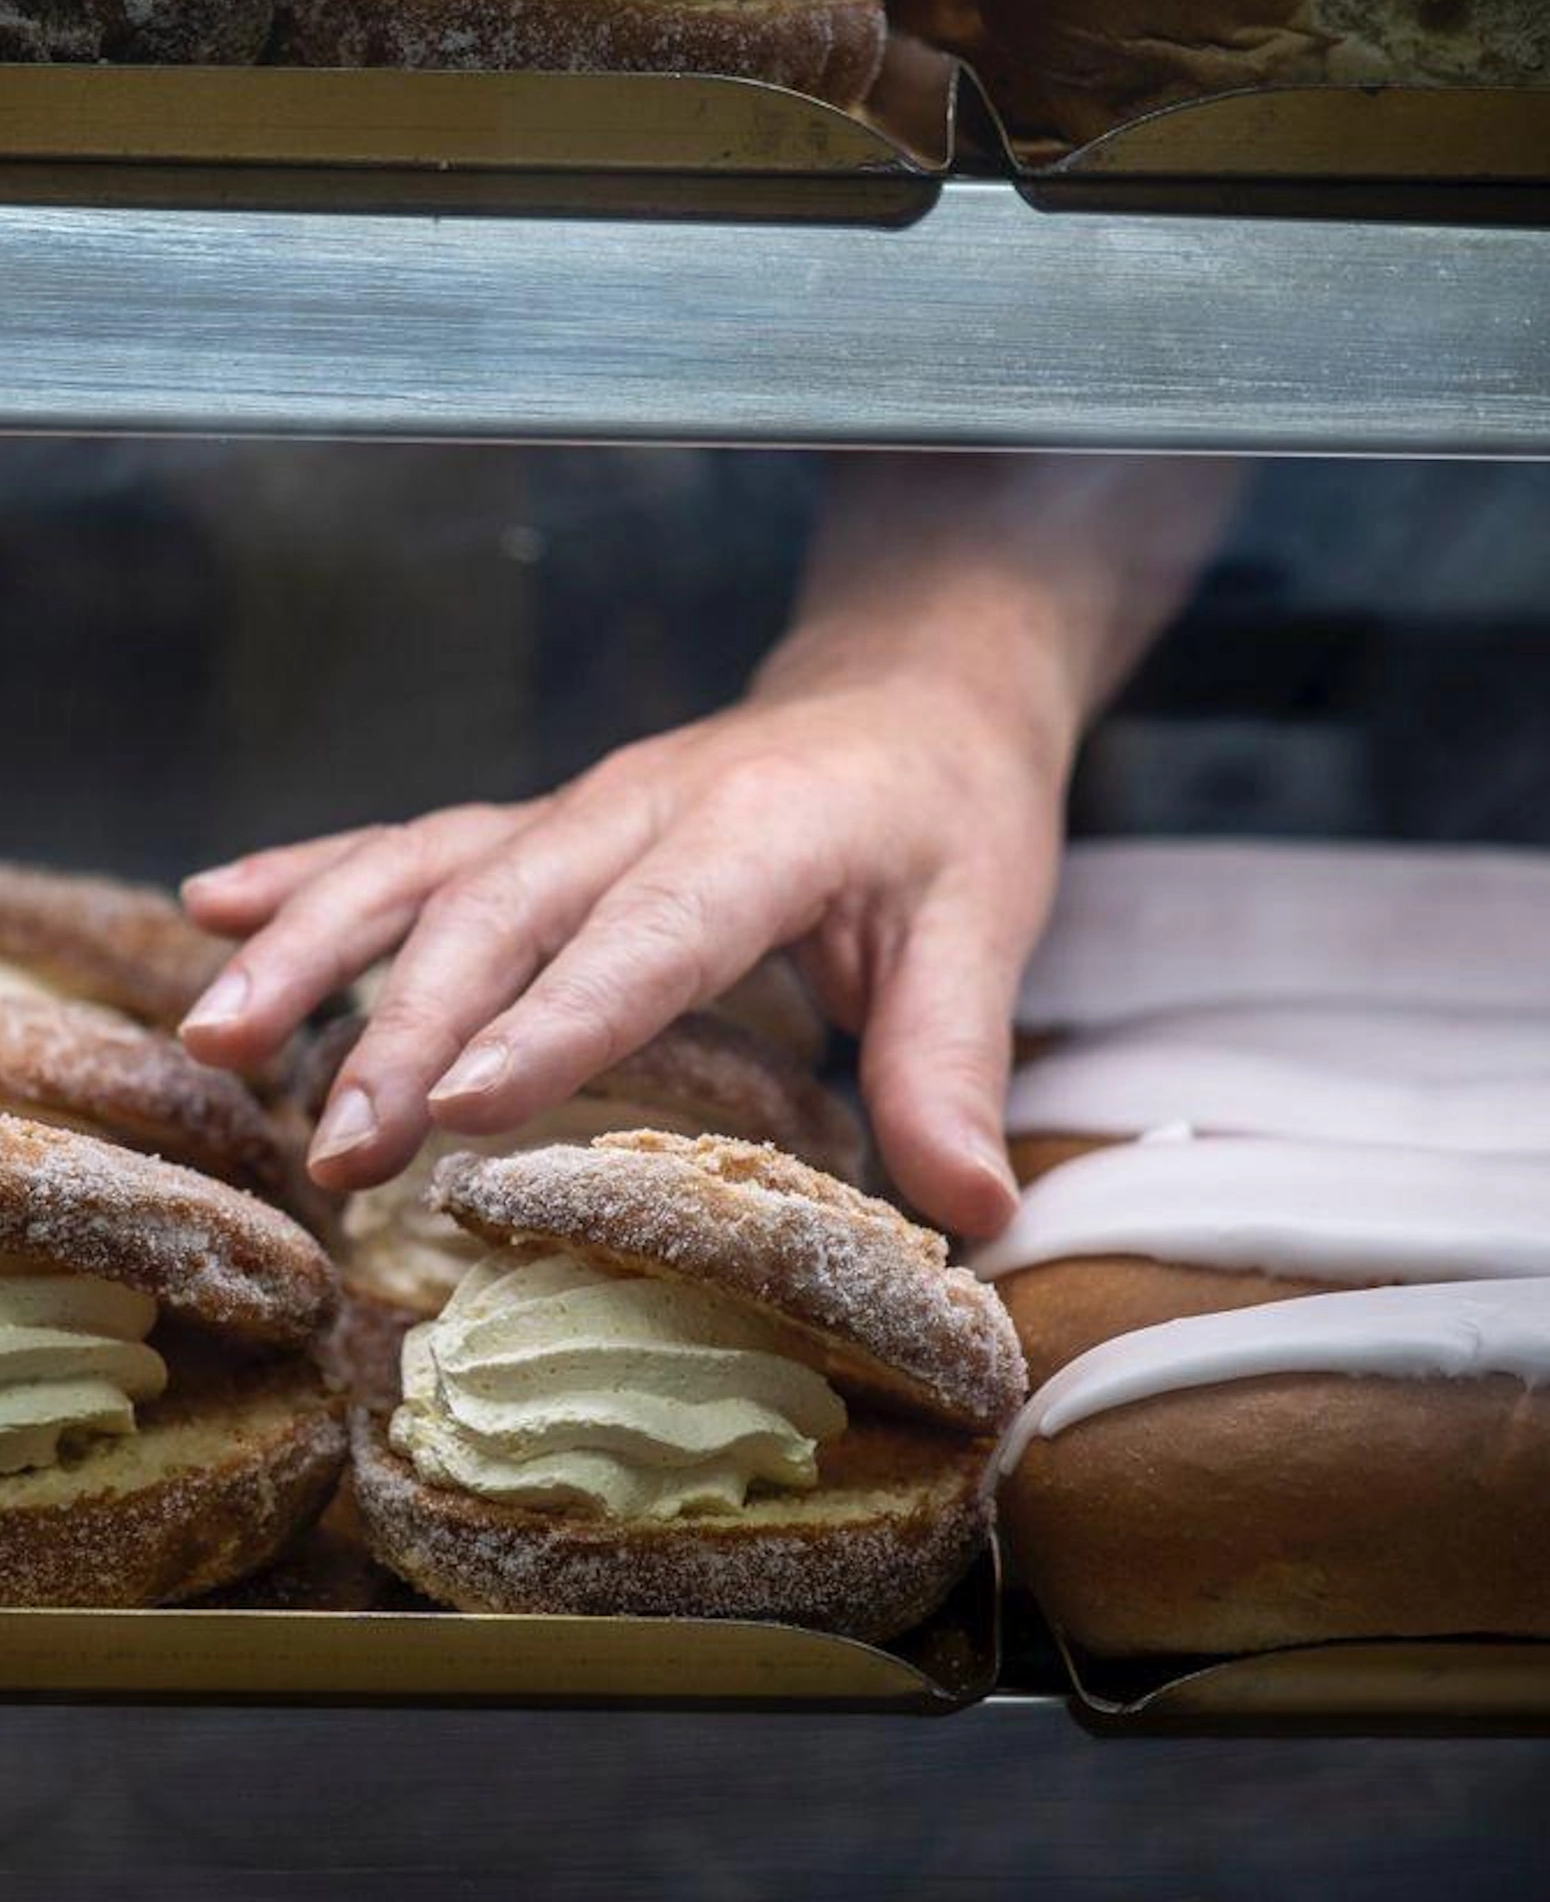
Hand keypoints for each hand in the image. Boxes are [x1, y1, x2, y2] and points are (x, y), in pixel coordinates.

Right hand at [180, 655, 1068, 1238]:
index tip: (465, 1106)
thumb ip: (952, 1063)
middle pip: (503, 910)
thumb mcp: (984, 923)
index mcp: (761, 830)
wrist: (909, 685)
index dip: (556, 1018)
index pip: (648, 934)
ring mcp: (577, 807)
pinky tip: (214, 905)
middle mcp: (642, 806)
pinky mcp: (542, 822)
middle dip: (405, 1027)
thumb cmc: (947, 812)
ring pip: (426, 868)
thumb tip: (976, 1216)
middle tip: (339, 1151)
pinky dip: (313, 874)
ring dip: (315, 947)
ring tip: (216, 1038)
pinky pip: (414, 843)